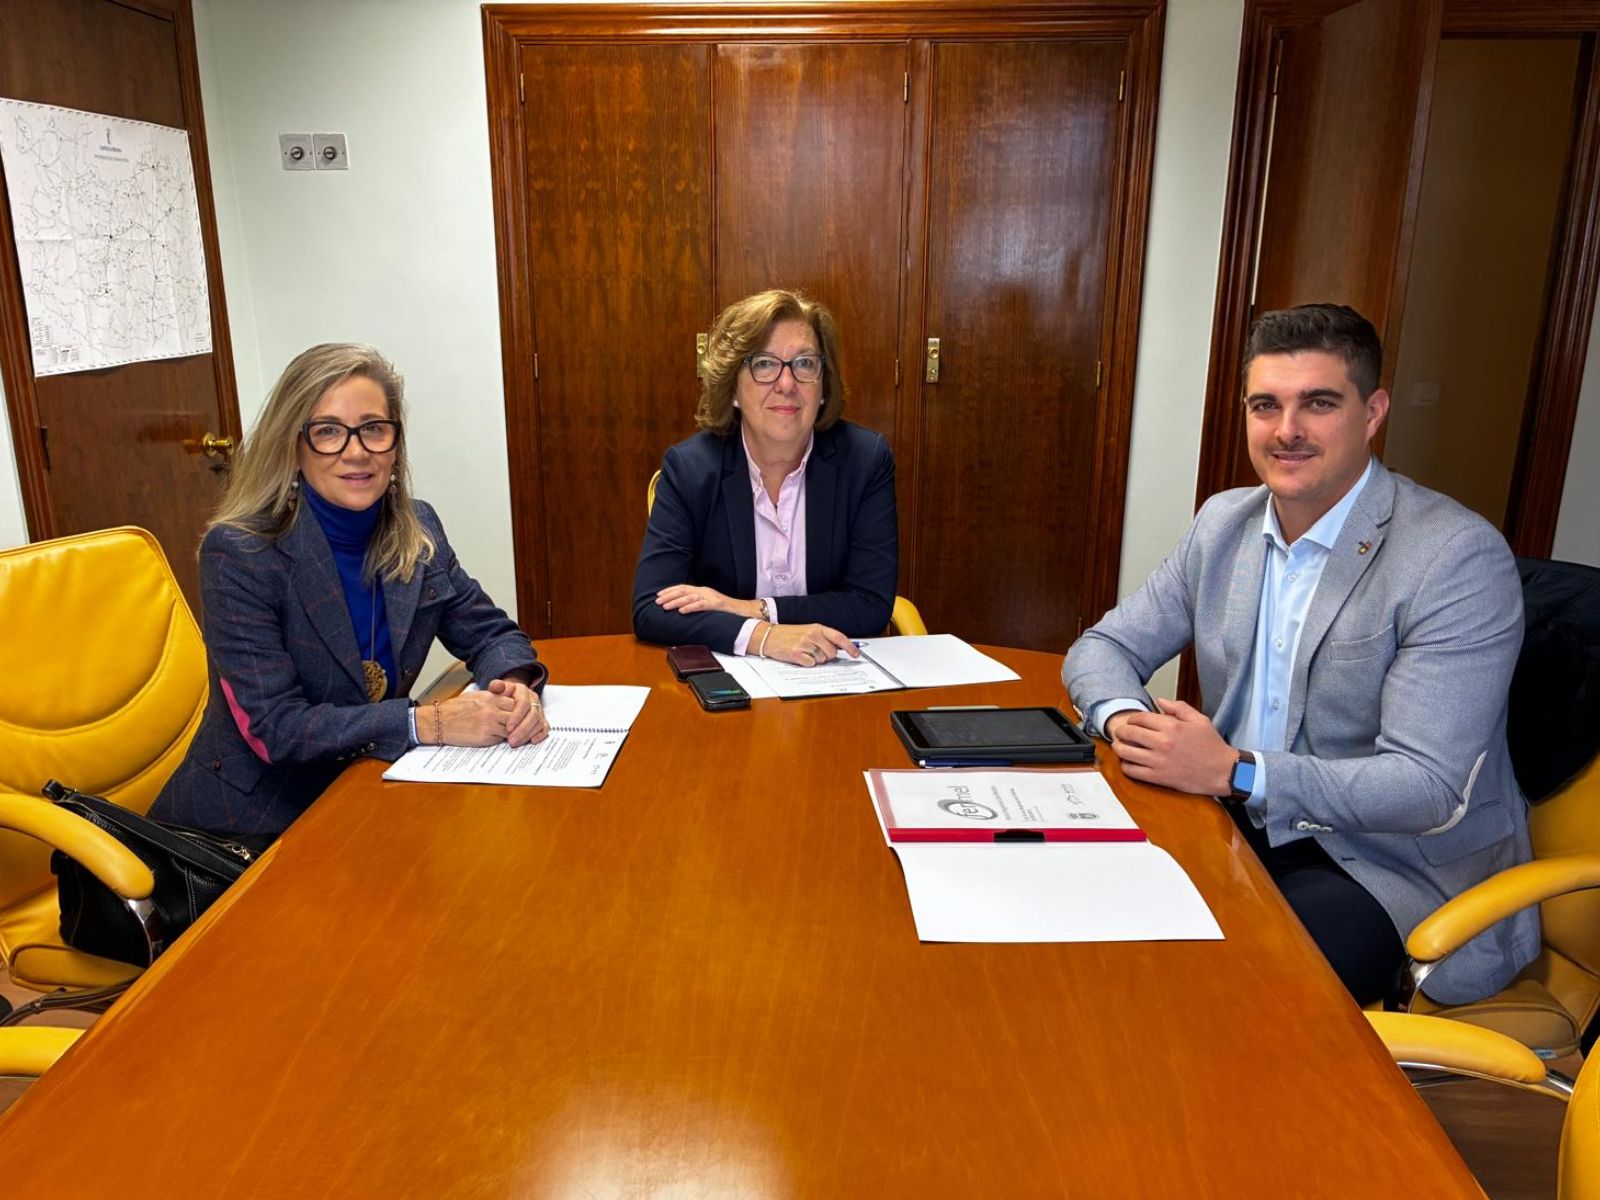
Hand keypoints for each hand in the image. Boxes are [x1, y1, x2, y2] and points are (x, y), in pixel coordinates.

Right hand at [432, 689, 515, 746]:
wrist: (438, 722)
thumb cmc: (454, 709)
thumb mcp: (475, 696)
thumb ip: (492, 696)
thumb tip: (507, 698)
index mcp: (489, 697)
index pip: (514, 702)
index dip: (517, 709)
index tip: (517, 714)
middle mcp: (491, 709)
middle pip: (516, 715)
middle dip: (518, 720)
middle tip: (518, 725)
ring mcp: (489, 724)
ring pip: (512, 728)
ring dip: (512, 732)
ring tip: (511, 734)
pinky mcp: (485, 737)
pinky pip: (501, 739)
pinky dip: (502, 739)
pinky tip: (498, 738)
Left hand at [489, 677, 548, 747]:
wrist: (510, 696)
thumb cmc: (501, 695)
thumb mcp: (497, 689)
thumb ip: (495, 687)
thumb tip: (496, 686)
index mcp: (523, 691)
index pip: (523, 703)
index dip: (517, 716)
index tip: (508, 728)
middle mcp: (533, 699)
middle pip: (533, 714)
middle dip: (522, 729)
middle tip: (511, 740)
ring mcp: (539, 709)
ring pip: (539, 722)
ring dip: (528, 734)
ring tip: (515, 743)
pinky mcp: (542, 719)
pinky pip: (545, 727)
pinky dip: (540, 734)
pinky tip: (531, 741)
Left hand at [655, 584, 755, 617]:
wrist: (744, 611)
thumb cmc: (725, 611)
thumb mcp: (708, 605)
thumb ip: (697, 604)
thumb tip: (681, 609)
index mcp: (702, 591)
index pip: (683, 588)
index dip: (670, 591)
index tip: (658, 595)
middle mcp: (705, 591)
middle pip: (684, 590)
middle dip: (669, 596)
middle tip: (657, 601)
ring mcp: (711, 597)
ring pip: (690, 597)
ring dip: (676, 602)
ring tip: (665, 606)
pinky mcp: (717, 604)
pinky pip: (701, 605)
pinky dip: (690, 607)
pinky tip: (682, 610)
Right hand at [759, 622, 858, 666]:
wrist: (767, 636)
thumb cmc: (788, 635)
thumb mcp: (807, 631)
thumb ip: (823, 638)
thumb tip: (839, 649)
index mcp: (817, 627)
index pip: (839, 637)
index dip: (850, 647)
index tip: (856, 654)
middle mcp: (812, 634)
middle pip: (831, 653)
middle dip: (827, 656)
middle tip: (815, 652)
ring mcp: (804, 644)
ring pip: (821, 660)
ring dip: (815, 660)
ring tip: (804, 653)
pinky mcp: (796, 654)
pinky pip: (811, 664)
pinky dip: (806, 664)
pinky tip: (799, 657)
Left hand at [1110, 698, 1235, 795]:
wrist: (1223, 771)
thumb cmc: (1212, 745)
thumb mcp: (1199, 720)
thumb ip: (1178, 707)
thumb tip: (1159, 701)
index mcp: (1171, 726)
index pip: (1140, 718)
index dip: (1132, 719)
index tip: (1132, 722)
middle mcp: (1162, 743)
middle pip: (1129, 733)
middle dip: (1121, 731)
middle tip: (1121, 733)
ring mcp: (1158, 761)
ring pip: (1126, 752)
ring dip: (1119, 748)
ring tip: (1120, 746)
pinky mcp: (1158, 777)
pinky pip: (1132, 771)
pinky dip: (1125, 766)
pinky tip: (1128, 762)